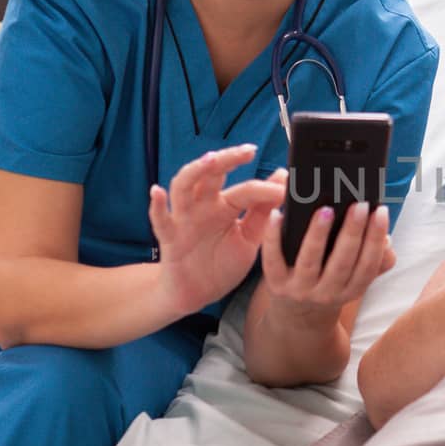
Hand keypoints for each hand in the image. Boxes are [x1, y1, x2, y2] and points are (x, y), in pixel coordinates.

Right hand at [151, 145, 286, 315]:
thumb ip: (263, 212)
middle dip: (228, 159)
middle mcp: (203, 206)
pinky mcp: (170, 238)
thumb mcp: (249, 238)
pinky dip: (157, 206)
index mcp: (225, 206)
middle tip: (248, 151)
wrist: (197, 293)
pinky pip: (161, 220)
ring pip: (184, 187)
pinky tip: (157, 192)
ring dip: (195, 171)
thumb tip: (281, 178)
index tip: (287, 185)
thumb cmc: (221, 263)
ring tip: (210, 160)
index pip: (247, 190)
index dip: (266, 187)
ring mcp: (184, 219)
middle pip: (212, 175)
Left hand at [259, 178, 395, 328]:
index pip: (368, 265)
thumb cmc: (332, 284)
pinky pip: (273, 260)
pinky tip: (277, 215)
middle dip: (352, 232)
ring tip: (326, 210)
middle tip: (359, 205)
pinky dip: (273, 238)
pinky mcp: (276, 284)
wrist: (298, 317)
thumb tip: (386, 239)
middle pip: (342, 263)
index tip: (380, 211)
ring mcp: (300, 290)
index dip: (376, 239)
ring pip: (310, 261)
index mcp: (352, 290)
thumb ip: (377, 260)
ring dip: (319, 235)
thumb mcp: (357, 280)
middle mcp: (327, 293)